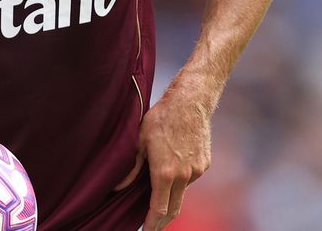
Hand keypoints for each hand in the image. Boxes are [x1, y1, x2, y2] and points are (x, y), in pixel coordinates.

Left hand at [115, 87, 212, 230]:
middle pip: (174, 210)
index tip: (146, 230)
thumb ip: (131, 168)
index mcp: (164, 173)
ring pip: (182, 193)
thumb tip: (117, 187)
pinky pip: (190, 180)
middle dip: (162, 222)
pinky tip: (173, 172)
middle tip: (153, 227)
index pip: (159, 209)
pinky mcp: (204, 164)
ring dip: (171, 198)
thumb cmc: (161, 118)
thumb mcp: (139, 141)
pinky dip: (181, 182)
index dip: (152, 223)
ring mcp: (196, 171)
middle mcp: (183, 176)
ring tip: (159, 198)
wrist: (190, 103)